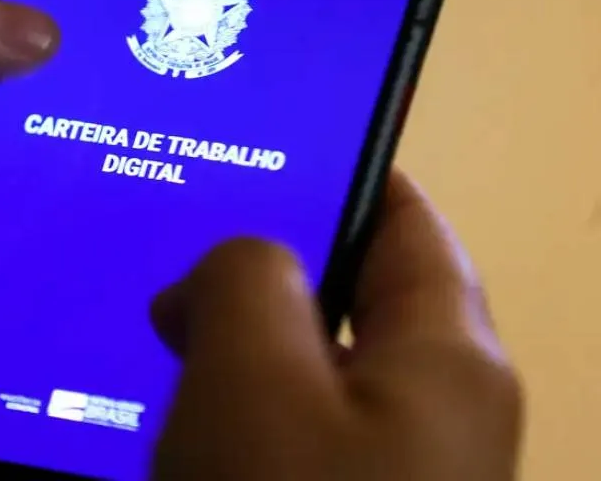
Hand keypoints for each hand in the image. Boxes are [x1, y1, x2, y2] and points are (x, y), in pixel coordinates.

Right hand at [149, 170, 522, 479]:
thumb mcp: (253, 375)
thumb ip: (244, 279)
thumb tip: (219, 278)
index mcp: (449, 356)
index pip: (404, 221)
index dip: (330, 175)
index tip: (239, 153)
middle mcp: (438, 411)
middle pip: (346, 301)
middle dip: (254, 270)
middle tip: (163, 249)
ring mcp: (395, 467)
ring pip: (304, 374)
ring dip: (233, 349)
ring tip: (153, 330)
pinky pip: (287, 436)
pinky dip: (234, 413)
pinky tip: (170, 415)